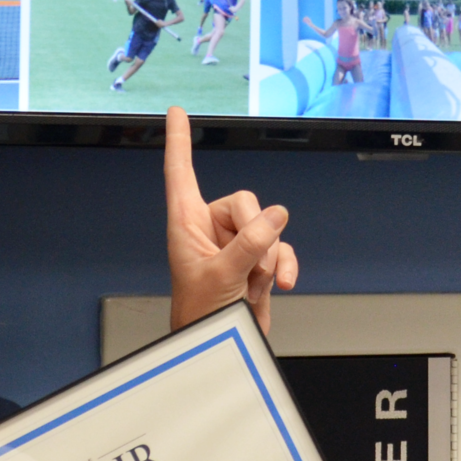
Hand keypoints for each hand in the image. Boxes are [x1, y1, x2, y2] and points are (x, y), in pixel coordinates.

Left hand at [164, 106, 299, 331]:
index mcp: (186, 224)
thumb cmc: (199, 316)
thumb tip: (276, 214)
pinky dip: (285, 265)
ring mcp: (236, 244)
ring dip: (269, 258)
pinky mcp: (258, 261)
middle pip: (245, 201)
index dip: (178, 141)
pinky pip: (282, 246)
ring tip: (254, 283)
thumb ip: (249, 244)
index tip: (176, 112)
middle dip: (255, 234)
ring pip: (269, 226)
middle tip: (248, 266)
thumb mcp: (223, 276)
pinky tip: (281, 284)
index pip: (180, 173)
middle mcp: (210, 228)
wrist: (220, 347)